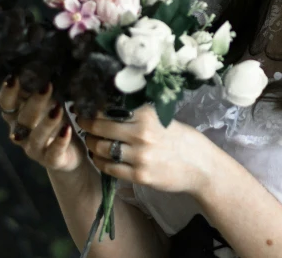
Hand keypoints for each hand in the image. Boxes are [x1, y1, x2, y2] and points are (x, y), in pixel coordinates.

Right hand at [0, 77, 85, 172]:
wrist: (72, 155)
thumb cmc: (59, 121)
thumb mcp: (52, 102)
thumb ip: (45, 89)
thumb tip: (49, 61)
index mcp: (19, 116)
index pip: (7, 104)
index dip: (8, 92)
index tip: (14, 76)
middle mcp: (22, 133)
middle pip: (22, 119)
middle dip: (33, 102)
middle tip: (47, 86)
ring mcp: (35, 149)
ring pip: (36, 137)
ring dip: (46, 122)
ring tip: (59, 108)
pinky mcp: (51, 161)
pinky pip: (53, 153)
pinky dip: (60, 141)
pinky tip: (68, 129)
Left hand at [77, 103, 216, 196]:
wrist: (200, 166)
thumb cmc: (181, 139)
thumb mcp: (163, 118)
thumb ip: (138, 114)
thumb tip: (108, 105)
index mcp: (148, 114)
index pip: (110, 107)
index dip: (93, 107)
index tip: (84, 106)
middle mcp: (142, 133)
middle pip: (100, 127)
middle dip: (86, 124)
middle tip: (81, 122)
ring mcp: (140, 156)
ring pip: (101, 148)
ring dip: (91, 144)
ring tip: (90, 141)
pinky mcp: (139, 176)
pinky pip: (109, 168)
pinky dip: (99, 162)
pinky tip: (99, 157)